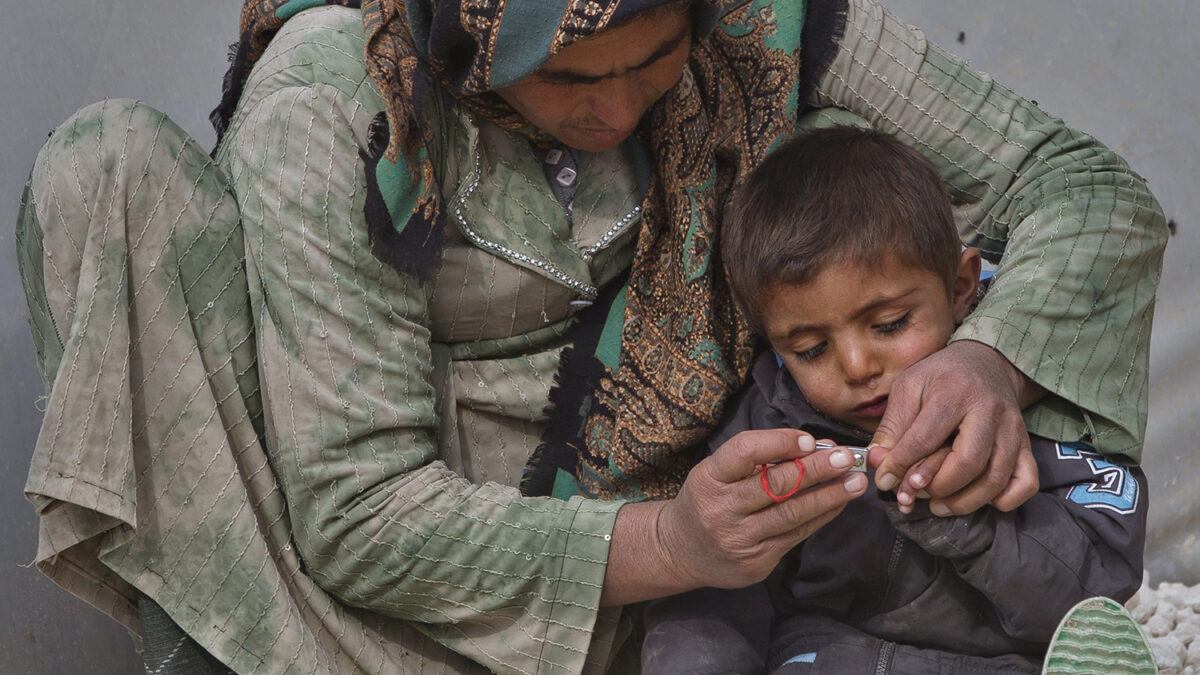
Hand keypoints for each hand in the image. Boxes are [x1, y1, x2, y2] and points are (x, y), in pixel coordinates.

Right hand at [601, 429, 867, 604]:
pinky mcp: (755, 563)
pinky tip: (838, 503)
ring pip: (792, 514)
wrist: (680, 551)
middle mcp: (721, 509)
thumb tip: (814, 447)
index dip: (779, 443)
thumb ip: (758, 459)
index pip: (744, 452)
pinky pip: (795, 536)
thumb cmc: (707, 500)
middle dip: (816, 469)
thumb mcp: (717, 472)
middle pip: (775, 485)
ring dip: (829, 496)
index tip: (809, 440)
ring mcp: (738, 539)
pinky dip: (821, 517)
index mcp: (708, 478)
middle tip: (846, 457)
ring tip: (856, 481)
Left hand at [869, 340, 1042, 515]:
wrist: (986, 362)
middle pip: (968, 462)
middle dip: (938, 486)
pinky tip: (978, 499)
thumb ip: (891, 427)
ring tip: (937, 505)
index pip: (925, 438)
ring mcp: (1013, 429)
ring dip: (964, 501)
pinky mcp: (1026, 444)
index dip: (901, 465)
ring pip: (996, 478)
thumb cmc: (940, 378)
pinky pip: (1027, 483)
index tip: (885, 481)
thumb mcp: (908, 388)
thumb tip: (877, 463)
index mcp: (954, 392)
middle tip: (916, 493)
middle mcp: (989, 410)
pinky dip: (1005, 500)